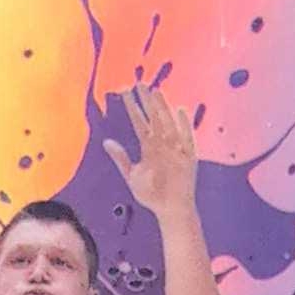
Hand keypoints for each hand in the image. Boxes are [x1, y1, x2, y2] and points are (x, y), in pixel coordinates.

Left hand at [103, 85, 198, 219]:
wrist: (170, 210)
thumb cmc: (151, 194)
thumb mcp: (132, 176)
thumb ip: (121, 158)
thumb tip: (106, 142)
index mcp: (148, 146)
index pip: (139, 122)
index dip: (133, 107)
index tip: (125, 92)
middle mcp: (162, 143)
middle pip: (154, 118)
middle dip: (147, 102)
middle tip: (139, 84)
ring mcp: (175, 148)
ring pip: (168, 123)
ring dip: (162, 108)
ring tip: (155, 92)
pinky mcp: (188, 157)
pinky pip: (187, 137)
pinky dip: (184, 125)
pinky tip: (180, 110)